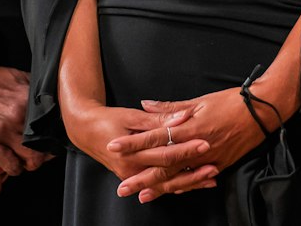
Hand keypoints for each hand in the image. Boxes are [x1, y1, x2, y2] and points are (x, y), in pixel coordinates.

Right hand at [0, 65, 50, 177]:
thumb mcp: (19, 78)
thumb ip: (36, 91)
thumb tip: (55, 102)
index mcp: (28, 98)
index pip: (52, 126)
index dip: (53, 137)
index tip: (51, 141)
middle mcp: (18, 114)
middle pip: (43, 145)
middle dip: (43, 154)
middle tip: (38, 154)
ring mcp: (2, 129)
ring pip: (30, 159)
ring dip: (28, 163)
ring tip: (24, 160)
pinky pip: (9, 165)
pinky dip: (13, 168)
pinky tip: (10, 164)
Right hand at [66, 100, 214, 191]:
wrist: (86, 132)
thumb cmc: (108, 120)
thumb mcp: (131, 116)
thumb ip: (158, 120)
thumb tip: (182, 117)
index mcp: (131, 154)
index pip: (165, 153)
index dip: (186, 149)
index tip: (205, 143)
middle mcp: (132, 170)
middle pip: (168, 173)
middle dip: (193, 171)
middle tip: (214, 166)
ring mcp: (133, 177)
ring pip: (166, 183)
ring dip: (189, 182)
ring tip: (211, 179)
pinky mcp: (136, 177)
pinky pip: (160, 184)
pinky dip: (179, 184)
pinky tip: (195, 183)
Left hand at [110, 87, 276, 201]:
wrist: (264, 110)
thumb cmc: (233, 101)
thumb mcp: (201, 100)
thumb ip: (171, 106)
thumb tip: (145, 105)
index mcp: (190, 127)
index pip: (154, 137)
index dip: (132, 143)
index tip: (113, 147)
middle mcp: (197, 147)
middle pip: (163, 165)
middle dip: (140, 177)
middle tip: (122, 187)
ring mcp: (209, 159)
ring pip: (179, 177)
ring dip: (159, 187)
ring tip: (142, 196)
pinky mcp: (221, 165)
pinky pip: (197, 179)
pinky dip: (183, 186)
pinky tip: (172, 191)